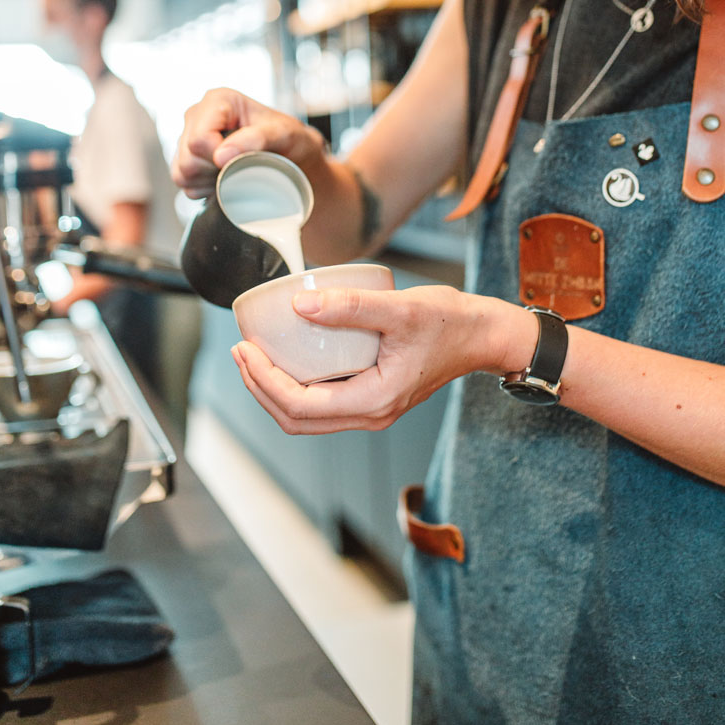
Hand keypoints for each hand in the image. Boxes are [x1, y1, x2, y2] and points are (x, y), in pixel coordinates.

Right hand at [171, 87, 324, 198]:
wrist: (291, 156)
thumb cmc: (288, 139)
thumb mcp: (283, 134)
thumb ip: (255, 139)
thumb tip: (220, 155)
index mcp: (218, 100)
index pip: (199, 139)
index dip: (218, 158)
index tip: (241, 161)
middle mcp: (198, 115)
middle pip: (188, 158)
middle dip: (215, 170)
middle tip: (242, 165)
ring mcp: (188, 136)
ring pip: (182, 173)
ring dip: (210, 180)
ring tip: (234, 171)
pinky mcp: (185, 156)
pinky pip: (183, 183)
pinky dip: (204, 187)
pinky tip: (223, 178)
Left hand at [230, 284, 531, 433]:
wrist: (483, 334)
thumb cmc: (450, 322)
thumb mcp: (400, 307)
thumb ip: (350, 307)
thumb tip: (299, 305)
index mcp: (374, 400)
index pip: (300, 405)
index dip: (263, 380)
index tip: (245, 349)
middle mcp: (371, 414)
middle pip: (296, 419)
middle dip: (260, 388)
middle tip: (240, 352)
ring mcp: (372, 409)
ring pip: (307, 416)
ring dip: (274, 390)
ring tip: (254, 356)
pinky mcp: (373, 397)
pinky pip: (323, 403)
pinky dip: (296, 386)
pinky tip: (287, 357)